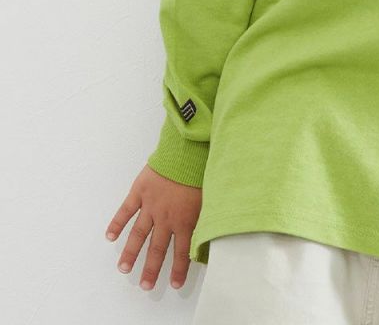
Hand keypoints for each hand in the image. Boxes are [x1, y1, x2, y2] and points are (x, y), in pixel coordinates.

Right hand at [105, 164, 201, 289]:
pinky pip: (126, 211)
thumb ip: (206, 218)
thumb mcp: (210, 198)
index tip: (175, 284)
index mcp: (185, 220)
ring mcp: (150, 205)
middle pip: (157, 248)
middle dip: (151, 269)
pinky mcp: (140, 191)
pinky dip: (116, 224)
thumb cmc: (202, 170)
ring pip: (138, 234)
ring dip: (131, 253)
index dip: (179, 269)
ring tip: (124, 269)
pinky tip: (110, 237)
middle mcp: (166, 217)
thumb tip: (210, 235)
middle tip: (145, 286)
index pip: (182, 251)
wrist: (187, 149)